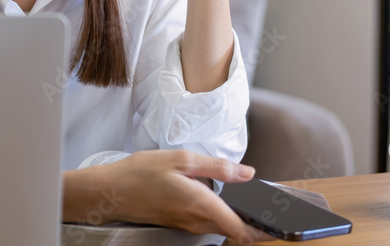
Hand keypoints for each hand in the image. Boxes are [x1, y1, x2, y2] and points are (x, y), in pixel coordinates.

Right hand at [63, 149, 272, 241]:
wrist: (111, 191)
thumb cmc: (141, 172)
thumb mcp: (182, 159)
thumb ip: (218, 167)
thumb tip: (248, 174)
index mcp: (201, 204)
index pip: (241, 230)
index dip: (263, 230)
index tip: (278, 223)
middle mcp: (196, 220)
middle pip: (235, 231)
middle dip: (255, 223)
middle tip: (270, 208)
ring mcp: (187, 224)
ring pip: (222, 227)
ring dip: (238, 219)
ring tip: (251, 201)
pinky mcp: (180, 223)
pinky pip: (208, 222)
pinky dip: (221, 215)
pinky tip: (222, 198)